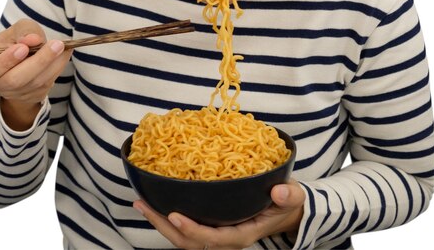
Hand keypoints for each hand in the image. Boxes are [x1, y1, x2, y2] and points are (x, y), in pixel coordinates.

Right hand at [0, 19, 71, 129]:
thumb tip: (34, 40)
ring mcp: (16, 94)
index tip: (22, 48)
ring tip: (63, 46)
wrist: (20, 62)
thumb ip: (23, 32)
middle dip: (38, 61)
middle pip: (17, 79)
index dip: (6, 60)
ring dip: (53, 63)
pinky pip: (47, 83)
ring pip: (36, 82)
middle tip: (56, 44)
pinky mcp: (33, 96)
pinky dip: (58, 67)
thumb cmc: (13, 43)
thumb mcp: (14, 31)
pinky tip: (64, 53)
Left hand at [134, 181, 304, 249]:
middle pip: (189, 242)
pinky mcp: (211, 222)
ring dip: (161, 221)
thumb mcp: (293, 197)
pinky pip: (186, 225)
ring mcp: (216, 231)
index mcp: (242, 234)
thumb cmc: (287, 202)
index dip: (193, 230)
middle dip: (164, 226)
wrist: (286, 210)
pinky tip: (155, 200)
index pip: (213, 239)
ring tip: (141, 202)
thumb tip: (277, 191)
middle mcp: (225, 237)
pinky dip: (168, 215)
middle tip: (142, 205)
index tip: (175, 215)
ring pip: (183, 236)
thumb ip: (288, 196)